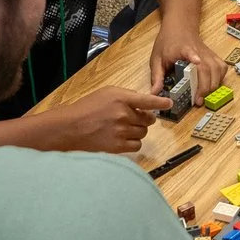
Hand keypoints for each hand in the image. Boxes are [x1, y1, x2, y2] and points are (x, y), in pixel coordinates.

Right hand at [51, 85, 172, 152]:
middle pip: (148, 119)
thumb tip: (142, 102)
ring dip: (138, 131)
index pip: (147, 100)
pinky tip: (124, 139)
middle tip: (134, 119)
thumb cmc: (86, 109)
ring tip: (124, 129)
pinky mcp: (118, 146)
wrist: (70, 128)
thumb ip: (126, 96)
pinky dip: (133, 142)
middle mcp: (124, 114)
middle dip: (144, 119)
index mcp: (121, 98)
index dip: (160, 102)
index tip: (169, 103)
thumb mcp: (106, 93)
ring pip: (143, 133)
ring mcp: (121, 131)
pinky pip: (137, 145)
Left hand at [151, 27, 225, 94]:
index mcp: (182, 49)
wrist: (179, 26)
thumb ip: (157, 77)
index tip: (197, 61)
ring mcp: (208, 53)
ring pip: (217, 69)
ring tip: (204, 96)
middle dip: (204, 86)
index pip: (189, 51)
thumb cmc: (167, 42)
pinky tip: (213, 85)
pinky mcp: (213, 55)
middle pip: (206, 67)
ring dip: (213, 85)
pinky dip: (220, 78)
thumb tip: (154, 94)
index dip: (194, 56)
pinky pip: (222, 67)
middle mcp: (198, 50)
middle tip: (197, 100)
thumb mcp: (157, 58)